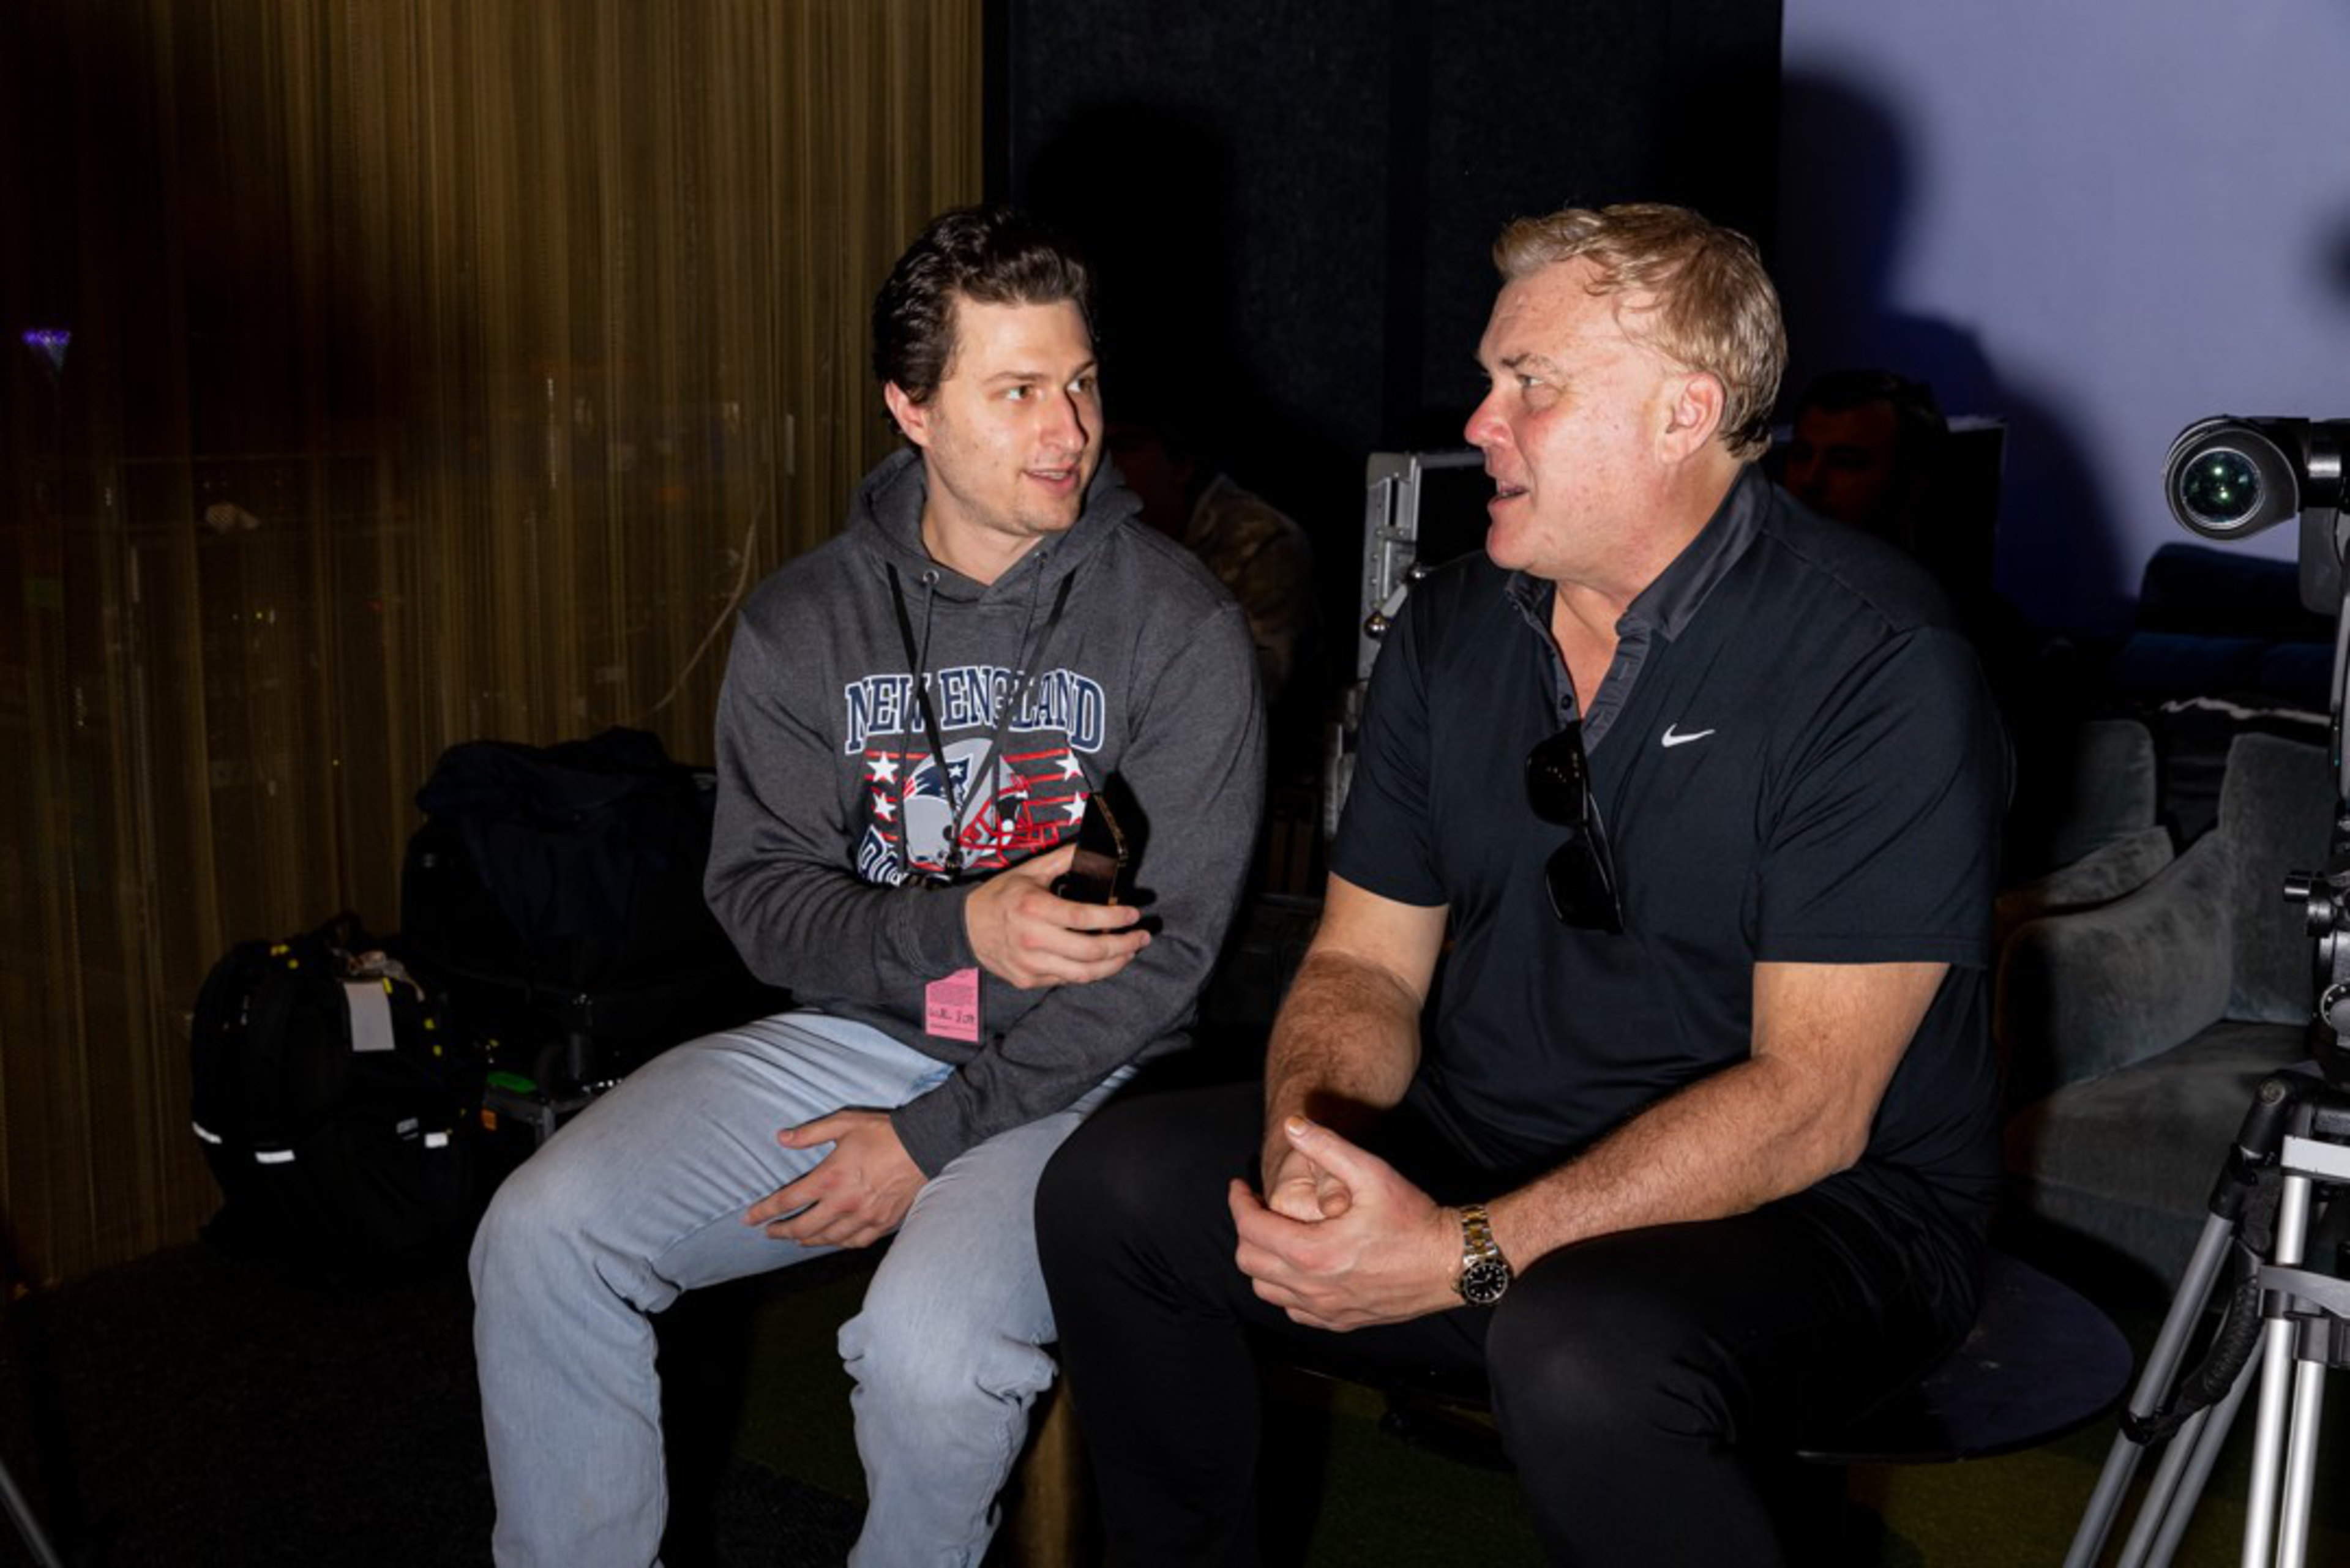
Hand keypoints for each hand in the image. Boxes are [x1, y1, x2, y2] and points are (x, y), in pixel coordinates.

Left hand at [743, 1109, 924, 1248]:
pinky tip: (833, 1239)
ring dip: (807, 1241)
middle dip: (781, 1231)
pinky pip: (854, 1242)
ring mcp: (863, 1217)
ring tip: (796, 1239)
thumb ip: (810, 1133)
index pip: (787, 1201)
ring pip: (827, 1239)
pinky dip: (839, 1243)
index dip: (764, 1212)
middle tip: (770, 1231)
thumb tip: (782, 1138)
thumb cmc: (882, 1132)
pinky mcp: (881, 1223)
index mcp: (829, 1178)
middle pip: (802, 1228)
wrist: (923, 1145)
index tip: (749, 1219)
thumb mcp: (843, 1124)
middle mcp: (842, 1203)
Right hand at [963, 843, 1148, 989]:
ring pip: (1083, 974)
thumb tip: (1094, 850)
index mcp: (1033, 909)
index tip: (1133, 914)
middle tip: (1141, 937)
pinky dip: (1089, 972)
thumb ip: (1063, 859)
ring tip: (1129, 952)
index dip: (1114, 918)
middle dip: (1124, 946)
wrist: (965, 927)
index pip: (1084, 918)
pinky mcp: (1028, 980)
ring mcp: (1030, 964)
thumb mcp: (1030, 870)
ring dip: (1113, 965)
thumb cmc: (1000, 896)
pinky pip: (1067, 980)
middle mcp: (1032, 940)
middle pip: (1090, 952)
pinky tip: (1101, 961)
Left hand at [1227, 1117, 1460, 1330]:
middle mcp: (1313, 1287)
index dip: (1238, 1203)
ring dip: (1261, 1259)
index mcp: (1314, 1252)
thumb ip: (1326, 1146)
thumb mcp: (1372, 1172)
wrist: (1452, 1262)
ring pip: (1265, 1290)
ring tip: (1274, 1233)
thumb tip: (1291, 1125)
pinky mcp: (1341, 1322)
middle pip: (1249, 1261)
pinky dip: (1283, 1287)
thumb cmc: (1414, 1217)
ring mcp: (1326, 1310)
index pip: (1250, 1229)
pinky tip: (1298, 1265)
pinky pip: (1292, 1310)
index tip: (1240, 1187)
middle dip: (1245, 1229)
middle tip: (1256, 1206)